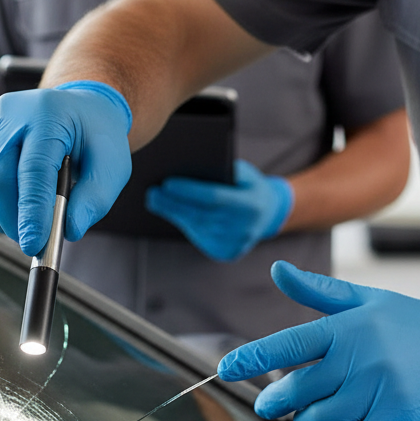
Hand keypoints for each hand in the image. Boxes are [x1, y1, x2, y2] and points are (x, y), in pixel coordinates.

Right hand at [0, 81, 131, 255]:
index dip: (31, 212)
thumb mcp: (112, 167)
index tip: (33, 245)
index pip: (32, 170)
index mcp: (47, 116)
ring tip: (20, 224)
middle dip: (11, 219)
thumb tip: (69, 230)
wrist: (76, 109)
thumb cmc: (95, 138)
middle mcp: (9, 114)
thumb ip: (95, 200)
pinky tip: (3, 211)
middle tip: (31, 240)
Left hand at [145, 159, 292, 261]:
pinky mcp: (226, 253)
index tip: (166, 182)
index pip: (214, 197)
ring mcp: (235, 244)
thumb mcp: (244, 173)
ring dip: (174, 213)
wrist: (268, 213)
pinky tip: (168, 211)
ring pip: (197, 227)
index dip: (190, 191)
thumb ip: (223, 171)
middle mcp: (244, 228)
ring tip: (155, 199)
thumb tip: (185, 167)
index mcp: (252, 205)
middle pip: (201, 215)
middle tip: (151, 193)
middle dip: (173, 204)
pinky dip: (184, 223)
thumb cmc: (248, 185)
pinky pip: (200, 237)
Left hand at [217, 261, 419, 420]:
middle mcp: (360, 359)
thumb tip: (278, 270)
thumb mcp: (368, 300)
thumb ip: (318, 291)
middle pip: (294, 392)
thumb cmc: (416, 327)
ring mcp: (378, 392)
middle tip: (276, 402)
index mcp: (347, 328)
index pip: (287, 345)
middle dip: (278, 401)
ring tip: (328, 408)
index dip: (251, 358)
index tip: (225, 370)